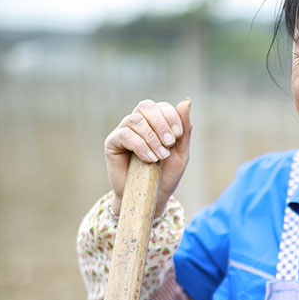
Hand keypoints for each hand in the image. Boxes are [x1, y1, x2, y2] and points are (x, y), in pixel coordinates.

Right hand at [104, 98, 191, 215]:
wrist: (151, 197)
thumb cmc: (166, 175)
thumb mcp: (181, 153)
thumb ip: (184, 129)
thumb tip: (185, 102)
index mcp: (155, 122)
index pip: (160, 106)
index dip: (170, 116)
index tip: (178, 135)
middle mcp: (138, 123)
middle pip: (145, 106)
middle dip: (161, 123)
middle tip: (170, 143)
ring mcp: (124, 131)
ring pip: (135, 120)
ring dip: (152, 138)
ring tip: (160, 156)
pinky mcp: (112, 143)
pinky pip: (124, 134)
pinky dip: (140, 146)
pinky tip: (149, 159)